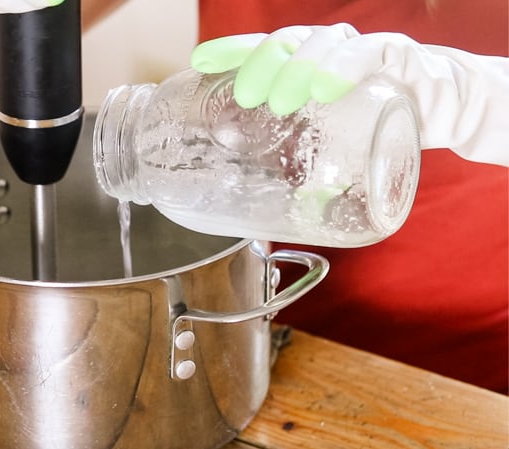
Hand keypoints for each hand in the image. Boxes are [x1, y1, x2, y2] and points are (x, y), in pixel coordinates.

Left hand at [191, 23, 508, 165]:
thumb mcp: (327, 154)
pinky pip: (366, 54)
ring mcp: (358, 50)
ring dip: (295, 68)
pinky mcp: (395, 57)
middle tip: (244, 97)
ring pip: (320, 43)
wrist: (441, 110)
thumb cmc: (373, 128)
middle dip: (257, 65)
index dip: (230, 53)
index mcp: (303, 69)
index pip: (260, 51)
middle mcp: (325, 53)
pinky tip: (324, 89)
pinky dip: (343, 68)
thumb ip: (296, 175)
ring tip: (280, 100)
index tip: (199, 63)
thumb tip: (258, 218)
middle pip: (282, 43)